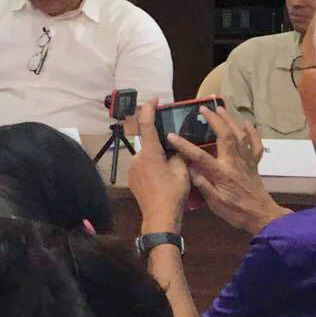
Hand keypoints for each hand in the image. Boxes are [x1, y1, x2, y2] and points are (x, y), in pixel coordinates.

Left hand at [127, 106, 190, 230]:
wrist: (159, 217)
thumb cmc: (172, 194)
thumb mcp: (182, 171)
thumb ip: (179, 154)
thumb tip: (176, 146)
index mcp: (149, 153)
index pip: (146, 125)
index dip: (149, 109)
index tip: (154, 99)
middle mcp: (137, 158)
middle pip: (150, 143)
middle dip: (162, 144)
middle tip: (176, 152)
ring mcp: (133, 168)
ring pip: (147, 156)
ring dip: (158, 157)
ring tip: (171, 170)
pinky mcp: (132, 178)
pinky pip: (144, 166)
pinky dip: (153, 167)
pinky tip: (163, 178)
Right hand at [175, 106, 286, 235]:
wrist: (262, 216)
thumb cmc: (236, 212)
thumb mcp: (215, 203)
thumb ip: (202, 184)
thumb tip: (188, 169)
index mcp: (222, 173)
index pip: (200, 156)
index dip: (185, 145)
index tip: (172, 135)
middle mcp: (235, 162)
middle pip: (225, 135)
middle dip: (214, 120)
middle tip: (203, 108)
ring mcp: (246, 161)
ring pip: (240, 135)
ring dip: (230, 120)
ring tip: (221, 108)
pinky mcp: (254, 163)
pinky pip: (255, 144)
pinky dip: (252, 132)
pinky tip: (246, 123)